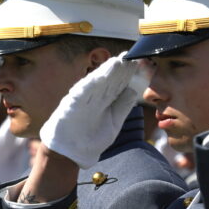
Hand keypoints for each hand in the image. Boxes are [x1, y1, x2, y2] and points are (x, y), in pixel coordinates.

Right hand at [39, 52, 150, 168]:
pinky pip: (80, 95)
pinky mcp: (71, 107)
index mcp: (105, 101)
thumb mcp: (114, 123)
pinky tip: (98, 77)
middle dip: (120, 69)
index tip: (138, 62)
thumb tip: (134, 90)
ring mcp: (83, 101)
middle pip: (109, 80)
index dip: (128, 74)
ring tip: (117, 61)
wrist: (71, 153)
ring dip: (106, 72)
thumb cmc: (91, 138)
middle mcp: (94, 98)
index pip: (119, 84)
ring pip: (96, 84)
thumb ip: (123, 107)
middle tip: (131, 56)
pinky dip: (89, 86)